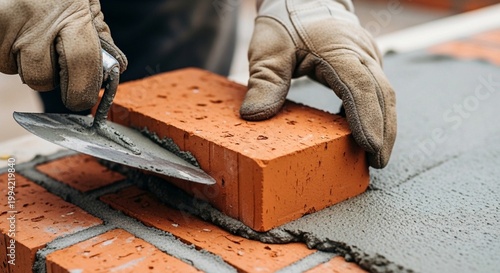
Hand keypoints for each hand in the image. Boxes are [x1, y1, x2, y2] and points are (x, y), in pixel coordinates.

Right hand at [0, 0, 126, 110]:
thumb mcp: (88, 6)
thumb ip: (100, 38)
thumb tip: (114, 70)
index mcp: (75, 16)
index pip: (82, 64)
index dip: (81, 91)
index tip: (80, 99)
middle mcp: (40, 19)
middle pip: (42, 79)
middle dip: (48, 78)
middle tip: (51, 57)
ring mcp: (10, 20)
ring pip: (14, 71)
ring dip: (22, 63)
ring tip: (30, 36)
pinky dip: (4, 54)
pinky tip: (14, 35)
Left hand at [240, 0, 395, 167]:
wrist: (303, 1)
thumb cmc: (286, 24)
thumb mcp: (268, 49)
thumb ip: (264, 81)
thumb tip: (255, 116)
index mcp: (338, 49)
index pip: (359, 87)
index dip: (366, 119)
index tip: (369, 148)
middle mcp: (360, 53)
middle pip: (381, 95)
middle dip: (383, 131)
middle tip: (378, 162)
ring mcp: (367, 57)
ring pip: (384, 94)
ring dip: (384, 125)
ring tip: (376, 155)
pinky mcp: (367, 63)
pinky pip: (377, 90)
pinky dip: (376, 114)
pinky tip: (365, 133)